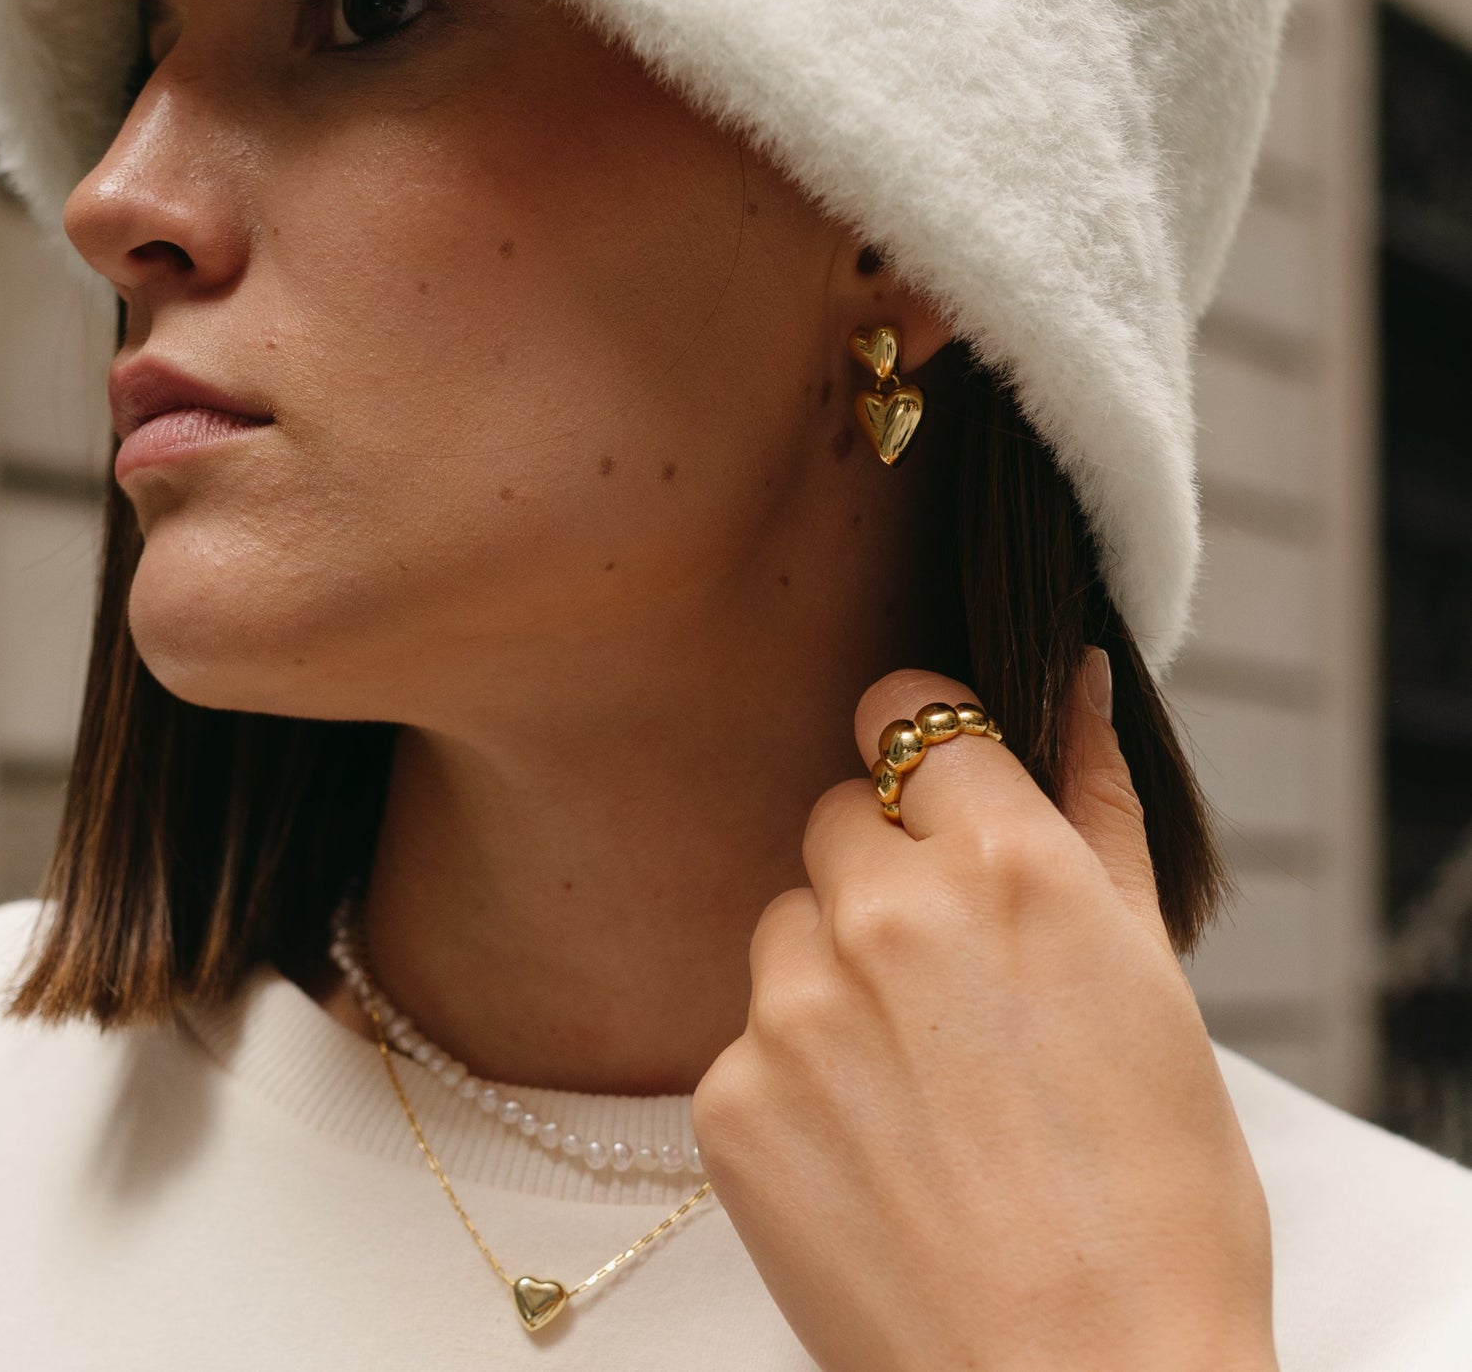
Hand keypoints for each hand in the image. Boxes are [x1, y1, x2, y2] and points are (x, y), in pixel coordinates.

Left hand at [693, 655, 1277, 1371]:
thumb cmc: (1155, 1206)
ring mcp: (794, 1005)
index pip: (907, 712)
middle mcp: (886, 913)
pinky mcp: (731, 1097)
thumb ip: (1098, 809)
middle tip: (951, 990)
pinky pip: (747, 1035)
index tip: (935, 800)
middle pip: (838, 820)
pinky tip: (870, 1154)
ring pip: (787, 926)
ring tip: (920, 1091)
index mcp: (1007, 865)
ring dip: (833, 977)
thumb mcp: (1155, 986)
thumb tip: (1077, 680)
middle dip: (883, 876)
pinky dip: (794, 1078)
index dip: (926, 758)